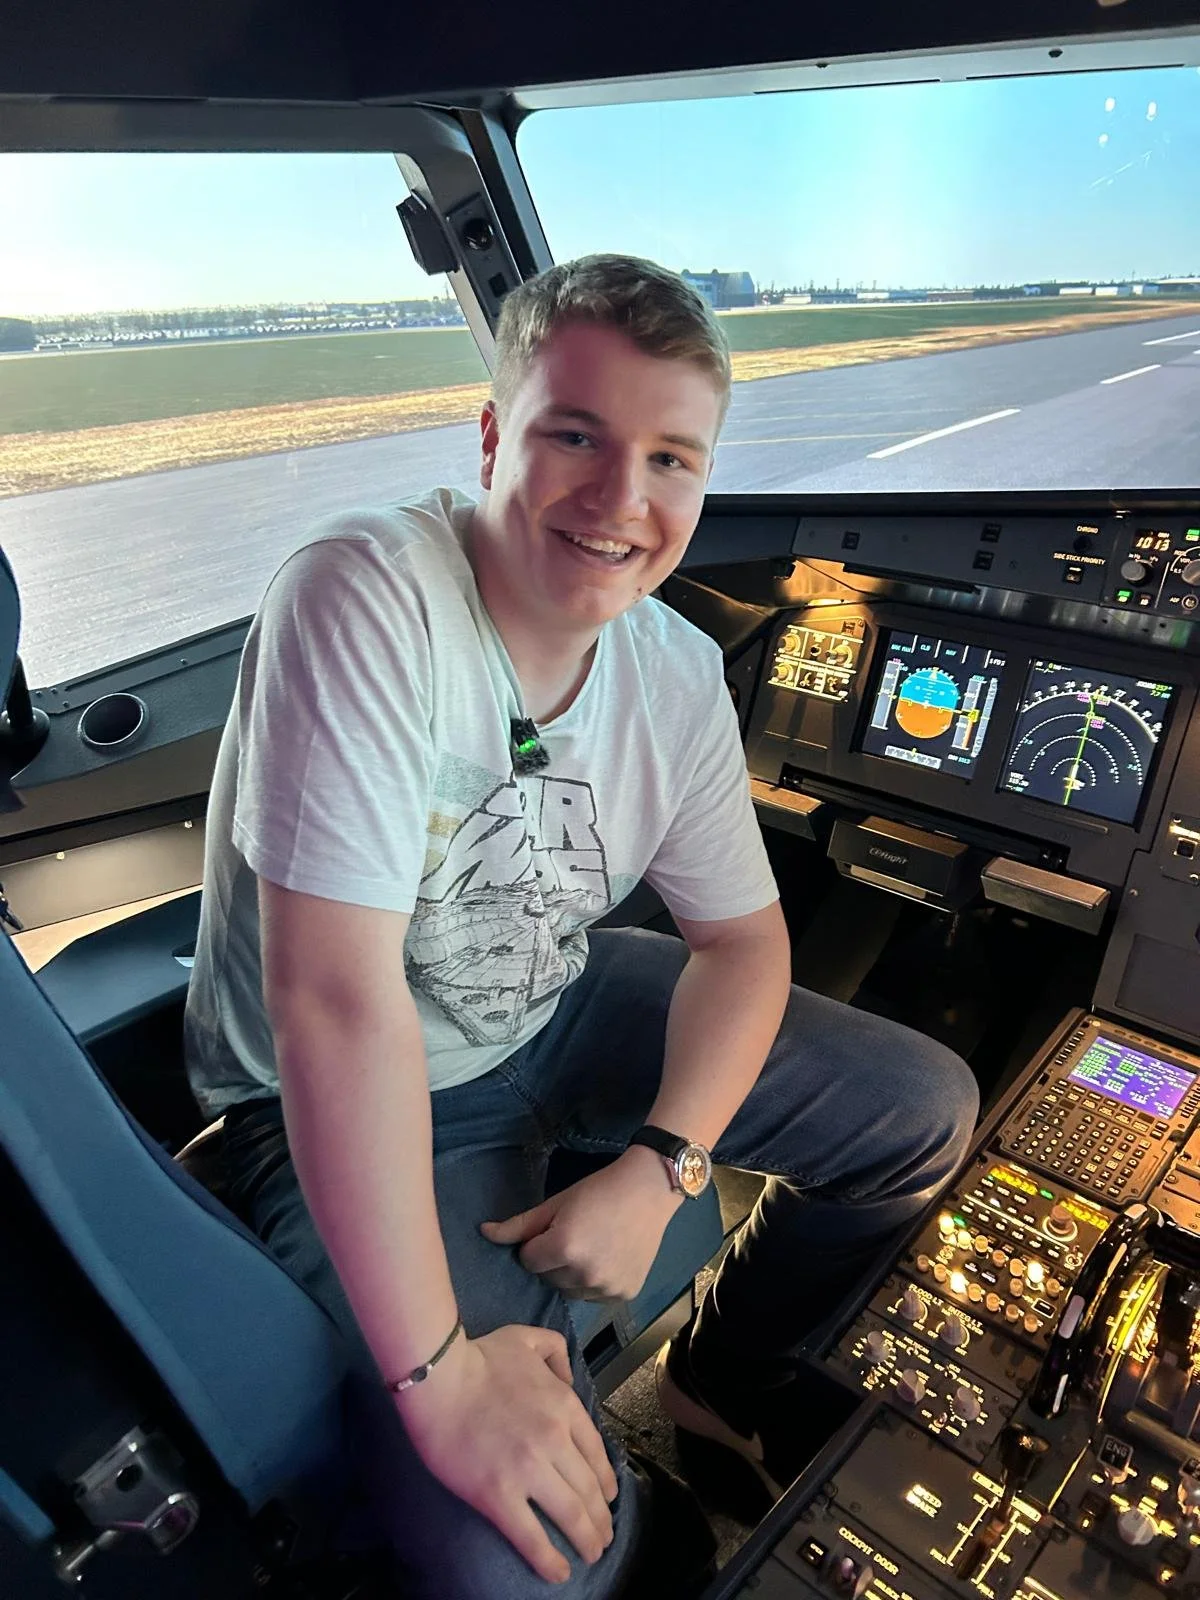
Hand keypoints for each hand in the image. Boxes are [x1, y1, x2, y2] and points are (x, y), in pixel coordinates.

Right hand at [396, 1323, 618, 1584]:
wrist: (439, 1377)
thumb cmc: (480, 1357)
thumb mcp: (526, 1338)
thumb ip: (555, 1352)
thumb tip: (568, 1377)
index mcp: (564, 1406)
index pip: (597, 1454)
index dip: (606, 1482)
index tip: (607, 1500)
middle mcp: (555, 1441)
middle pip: (588, 1489)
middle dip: (601, 1518)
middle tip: (603, 1536)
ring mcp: (528, 1470)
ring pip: (570, 1514)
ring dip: (587, 1539)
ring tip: (592, 1553)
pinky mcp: (498, 1496)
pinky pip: (531, 1536)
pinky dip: (549, 1560)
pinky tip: (559, 1573)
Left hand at [480, 1148, 682, 1300]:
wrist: (649, 1190)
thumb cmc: (599, 1190)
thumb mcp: (556, 1203)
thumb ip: (519, 1225)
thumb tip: (483, 1232)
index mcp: (563, 1248)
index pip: (528, 1261)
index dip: (536, 1244)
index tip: (554, 1228)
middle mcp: (584, 1274)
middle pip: (548, 1278)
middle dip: (553, 1260)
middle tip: (574, 1235)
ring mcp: (606, 1288)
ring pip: (570, 1291)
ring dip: (572, 1275)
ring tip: (591, 1247)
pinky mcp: (623, 1295)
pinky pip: (594, 1297)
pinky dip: (595, 1283)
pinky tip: (608, 1258)